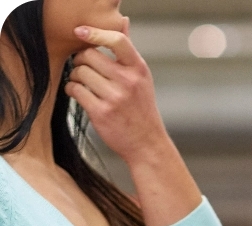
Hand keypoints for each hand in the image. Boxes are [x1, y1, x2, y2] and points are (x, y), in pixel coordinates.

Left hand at [66, 22, 168, 166]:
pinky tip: (78, 93)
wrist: (147, 145)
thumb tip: (123, 21)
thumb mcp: (141, 79)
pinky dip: (72, 90)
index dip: (95, 33)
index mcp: (138, 70)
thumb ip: (128, 51)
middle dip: (81, 60)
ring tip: (81, 82)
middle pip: (89, 55)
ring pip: (79, 72)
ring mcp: (115, 98)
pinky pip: (75, 90)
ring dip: (75, 76)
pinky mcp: (101, 113)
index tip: (80, 32)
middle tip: (83, 68)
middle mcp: (128, 82)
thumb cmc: (141, 110)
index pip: (117, 40)